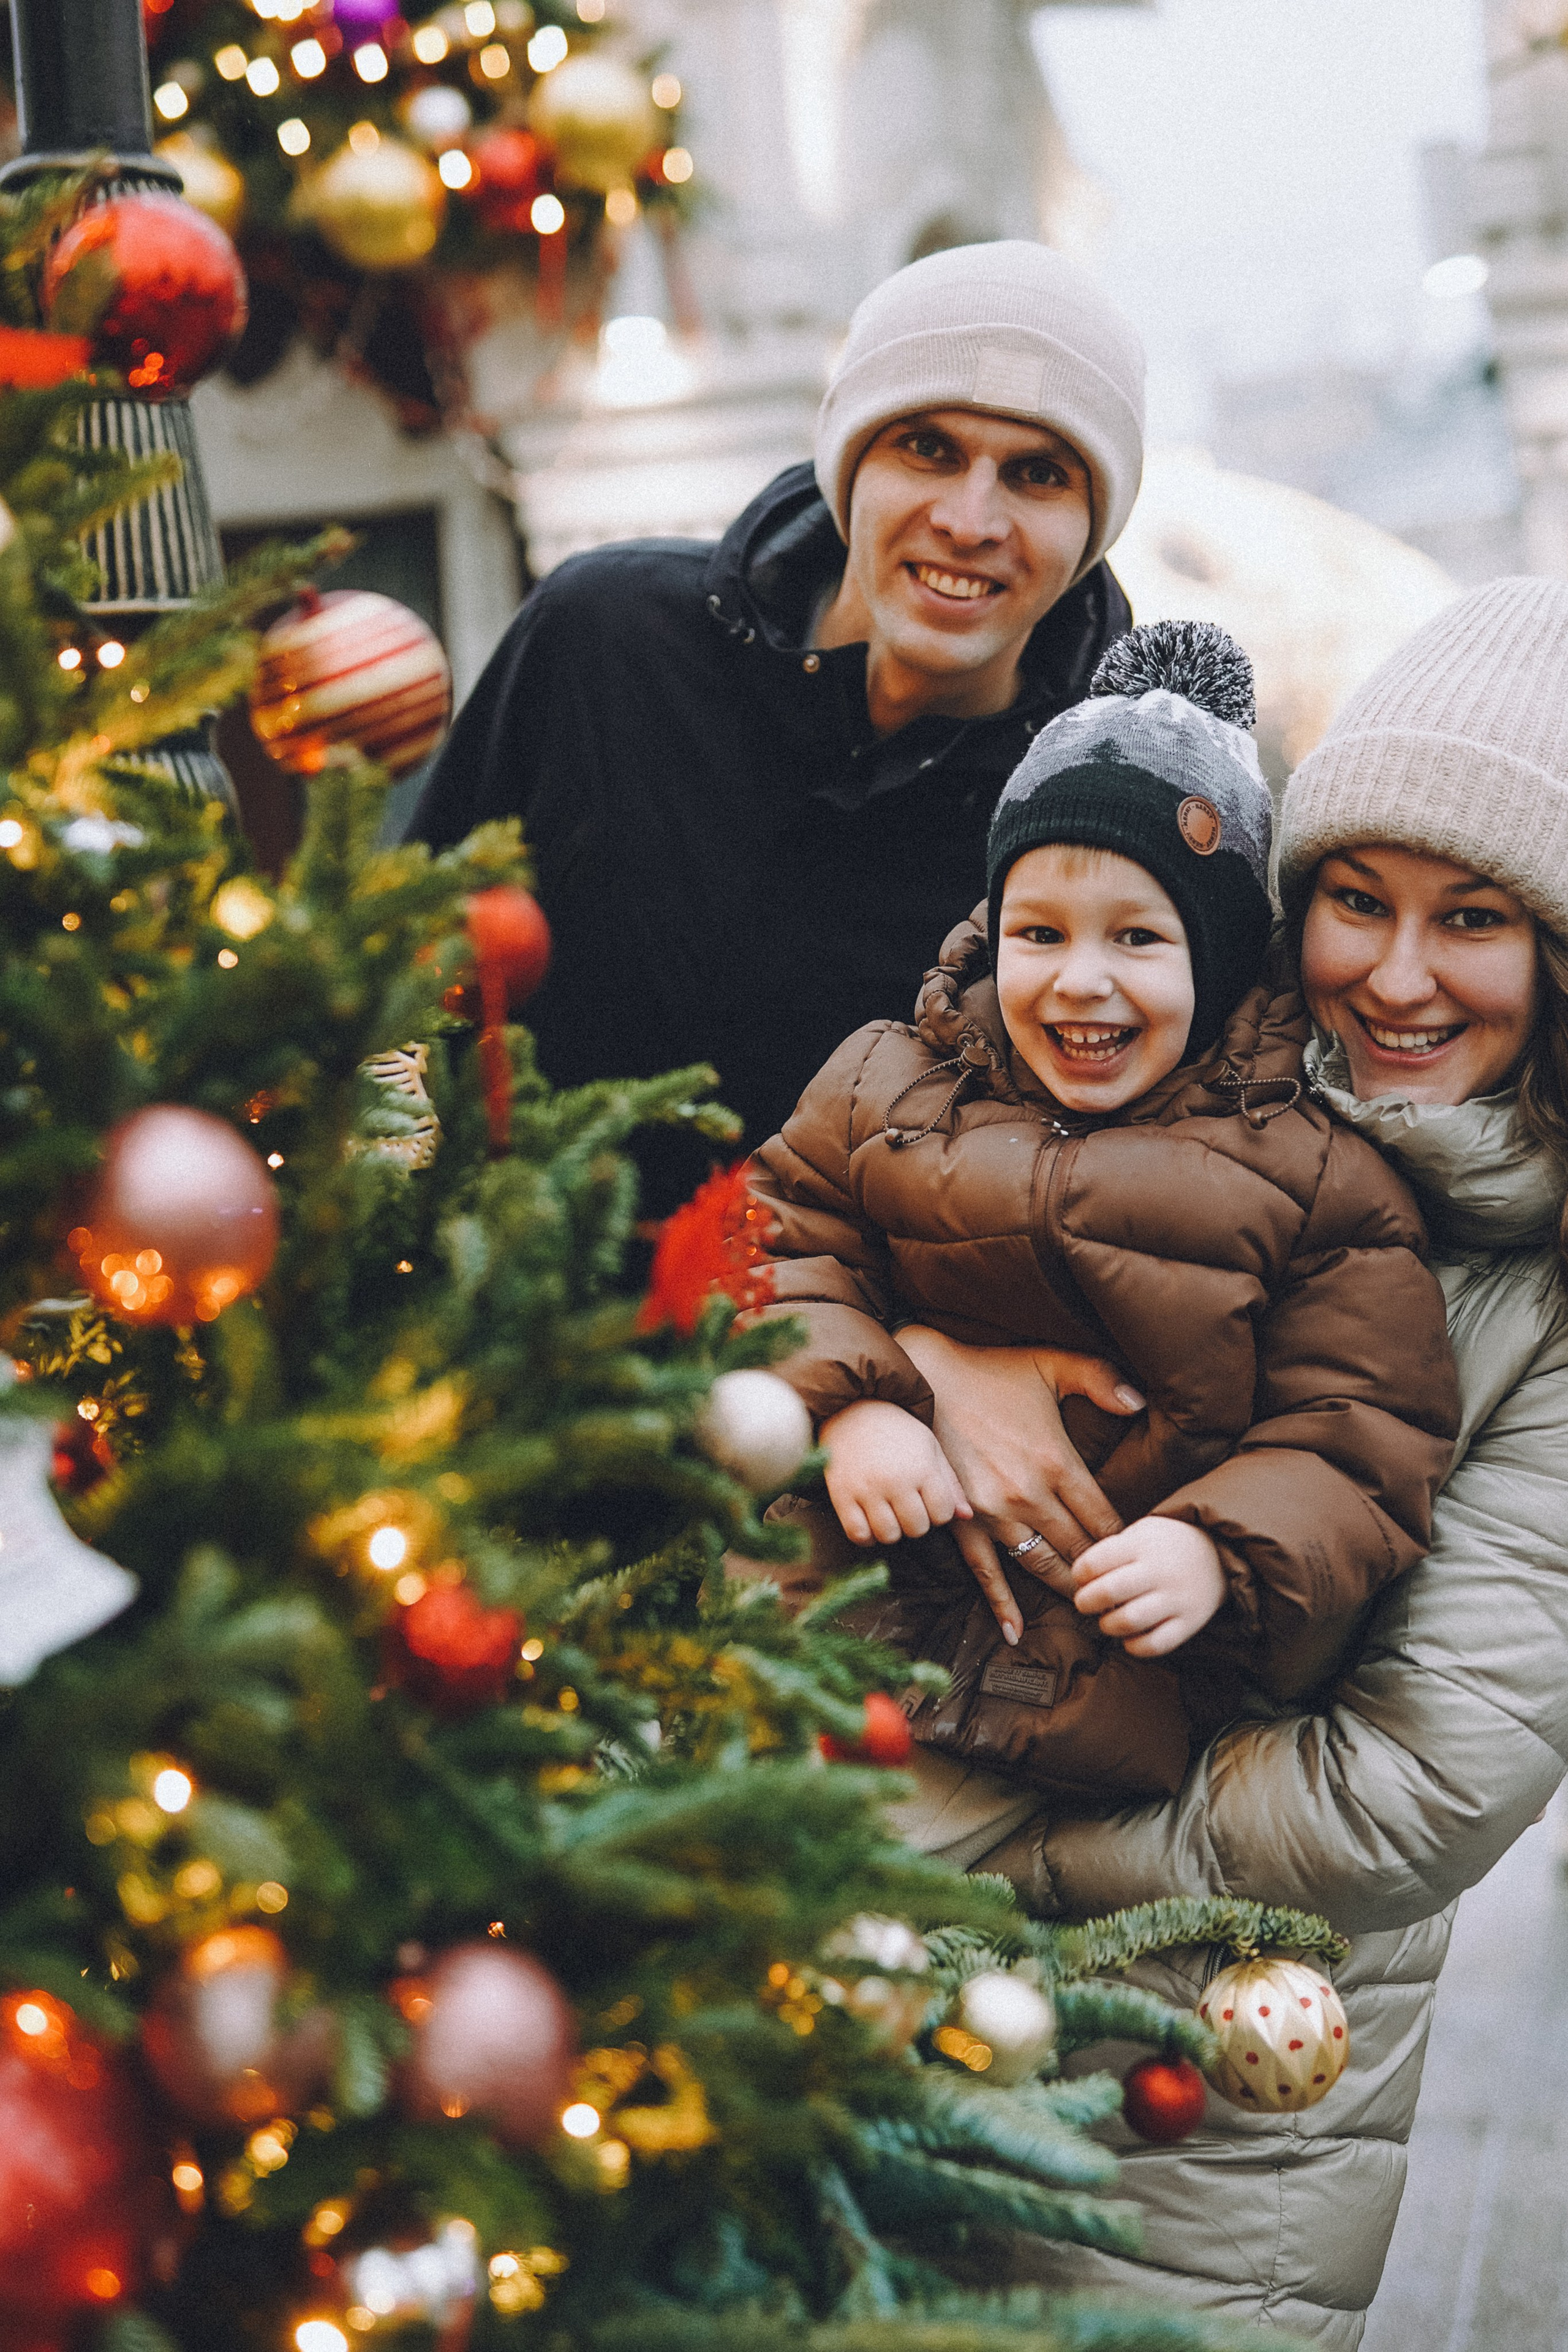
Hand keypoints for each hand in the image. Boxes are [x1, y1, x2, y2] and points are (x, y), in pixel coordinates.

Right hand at [819, 1398, 972, 1548]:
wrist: (852, 1409)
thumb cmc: (897, 1430)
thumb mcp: (930, 1447)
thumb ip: (950, 1483)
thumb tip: (966, 1516)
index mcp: (922, 1467)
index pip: (942, 1514)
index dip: (938, 1511)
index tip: (927, 1500)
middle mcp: (895, 1480)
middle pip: (916, 1529)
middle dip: (916, 1522)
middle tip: (906, 1507)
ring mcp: (867, 1489)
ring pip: (888, 1535)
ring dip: (892, 1530)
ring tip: (888, 1513)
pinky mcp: (842, 1495)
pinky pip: (858, 1534)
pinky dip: (866, 1536)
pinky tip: (869, 1522)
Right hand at [895, 1329, 1143, 1641]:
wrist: (924, 1375)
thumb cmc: (991, 1370)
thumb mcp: (1050, 1363)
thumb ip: (1100, 1379)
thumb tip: (1141, 1404)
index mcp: (1056, 1461)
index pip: (1104, 1518)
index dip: (1125, 1542)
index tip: (1139, 1557)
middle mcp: (1028, 1495)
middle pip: (1079, 1548)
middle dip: (1105, 1573)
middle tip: (1124, 1593)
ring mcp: (992, 1513)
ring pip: (1041, 1566)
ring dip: (1067, 1589)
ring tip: (1091, 1609)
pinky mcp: (961, 1521)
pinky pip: (985, 1571)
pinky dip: (1001, 1605)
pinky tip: (1015, 1632)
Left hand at [1071, 1517, 1225, 1657]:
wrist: (1219, 1553)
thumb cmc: (1167, 1544)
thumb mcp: (1141, 1532)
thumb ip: (1112, 1551)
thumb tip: (1082, 1581)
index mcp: (1142, 1543)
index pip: (1096, 1561)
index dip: (1080, 1574)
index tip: (1081, 1578)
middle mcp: (1159, 1571)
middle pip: (1109, 1591)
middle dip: (1086, 1601)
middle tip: (1085, 1603)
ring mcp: (1177, 1598)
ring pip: (1129, 1621)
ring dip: (1107, 1625)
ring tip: (1107, 1620)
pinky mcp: (1190, 1622)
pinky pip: (1155, 1645)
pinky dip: (1134, 1646)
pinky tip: (1130, 1637)